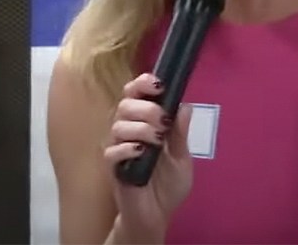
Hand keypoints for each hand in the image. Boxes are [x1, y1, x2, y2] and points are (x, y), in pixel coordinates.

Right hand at [104, 73, 193, 239]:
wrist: (157, 215)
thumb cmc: (168, 185)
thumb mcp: (182, 158)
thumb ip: (181, 134)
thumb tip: (185, 106)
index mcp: (145, 121)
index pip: (136, 92)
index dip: (143, 83)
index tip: (159, 85)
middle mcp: (129, 130)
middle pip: (126, 104)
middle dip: (147, 108)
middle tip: (163, 122)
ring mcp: (119, 147)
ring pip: (119, 125)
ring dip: (141, 128)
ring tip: (157, 141)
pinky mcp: (112, 167)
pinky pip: (112, 150)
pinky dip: (127, 148)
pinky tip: (142, 153)